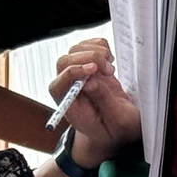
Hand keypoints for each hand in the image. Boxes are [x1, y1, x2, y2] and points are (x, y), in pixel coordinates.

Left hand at [49, 38, 140, 164]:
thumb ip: (104, 102)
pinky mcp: (87, 65)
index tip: (95, 70)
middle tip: (109, 70)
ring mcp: (77, 75)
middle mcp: (69, 89)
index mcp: (70, 107)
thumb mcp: (118, 122)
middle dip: (88, 59)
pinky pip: (86, 46)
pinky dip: (100, 46)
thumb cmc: (116, 129)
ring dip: (95, 51)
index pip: (58, 85)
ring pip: (74, 51)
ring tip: (110, 67)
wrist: (119, 127)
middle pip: (64, 62)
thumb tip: (89, 82)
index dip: (73, 72)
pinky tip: (109, 60)